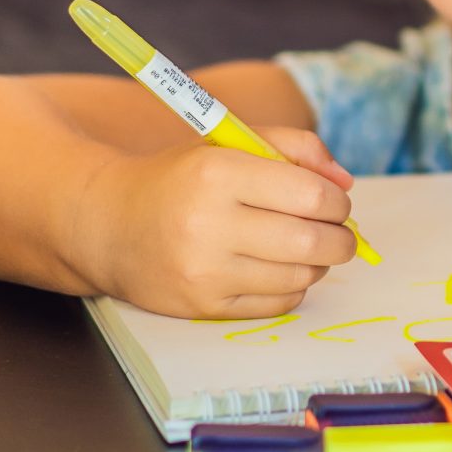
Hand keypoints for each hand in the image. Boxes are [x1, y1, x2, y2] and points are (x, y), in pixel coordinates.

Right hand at [74, 127, 356, 317]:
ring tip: (307, 248)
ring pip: (299, 276)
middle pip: (311, 242)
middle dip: (341, 238)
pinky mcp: (201, 307)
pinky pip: (277, 304)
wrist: (107, 224)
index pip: (310, 195)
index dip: (337, 201)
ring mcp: (203, 272)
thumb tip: (344, 184)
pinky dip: (292, 287)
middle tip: (339, 232)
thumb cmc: (181, 180)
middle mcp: (208, 225)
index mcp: (218, 174)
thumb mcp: (231, 144)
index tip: (336, 202)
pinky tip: (279, 269)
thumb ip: (295, 148)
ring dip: (319, 264)